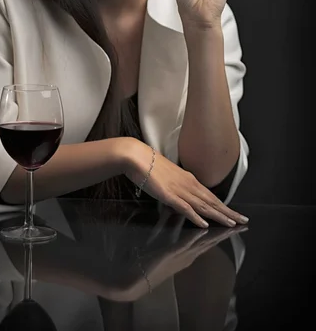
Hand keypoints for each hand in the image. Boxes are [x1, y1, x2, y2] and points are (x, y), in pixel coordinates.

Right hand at [126, 141, 248, 227]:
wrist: (137, 156)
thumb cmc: (149, 164)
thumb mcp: (168, 176)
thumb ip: (177, 187)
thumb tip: (181, 197)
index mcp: (188, 179)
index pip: (211, 195)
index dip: (224, 205)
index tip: (235, 213)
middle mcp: (188, 184)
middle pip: (212, 201)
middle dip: (228, 212)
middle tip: (243, 220)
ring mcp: (179, 190)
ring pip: (203, 205)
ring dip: (218, 215)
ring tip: (231, 223)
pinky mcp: (169, 195)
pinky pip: (185, 207)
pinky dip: (195, 216)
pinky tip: (204, 223)